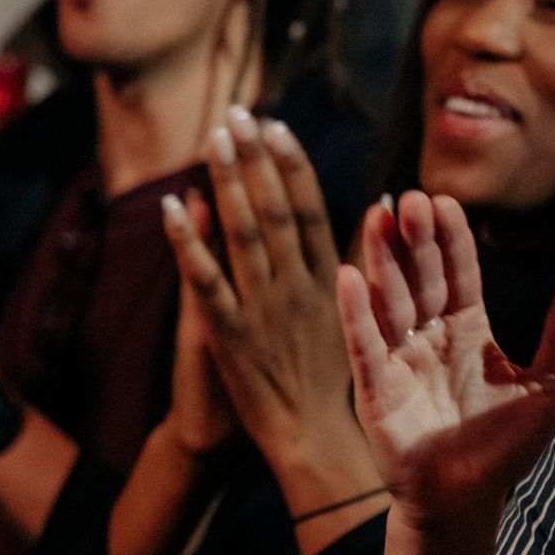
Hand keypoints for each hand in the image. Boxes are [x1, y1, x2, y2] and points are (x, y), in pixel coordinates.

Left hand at [161, 111, 352, 470]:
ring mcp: (264, 310)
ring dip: (227, 182)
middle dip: (255, 159)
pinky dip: (188, 242)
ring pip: (243, 234)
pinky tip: (172, 205)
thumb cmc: (342, 379)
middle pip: (274, 211)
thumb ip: (366, 256)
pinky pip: (205, 282)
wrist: (313, 439)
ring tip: (213, 139)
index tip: (278, 126)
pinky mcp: (230, 336)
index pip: (311, 210)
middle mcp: (298, 287)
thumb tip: (382, 203)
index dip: (292, 165)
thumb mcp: (366, 313)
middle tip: (237, 115)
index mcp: (331, 281)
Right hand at [338, 192, 554, 545]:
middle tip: (410, 197)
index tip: (445, 201)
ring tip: (378, 217)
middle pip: (420, 277)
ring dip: (382, 261)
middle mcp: (429, 337)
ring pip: (389, 301)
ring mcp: (399, 361)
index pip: (459, 274)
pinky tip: (349, 277)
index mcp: (468, 330)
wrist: (467, 502)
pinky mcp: (376, 393)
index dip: (451, 240)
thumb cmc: (505, 445)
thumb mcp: (546, 388)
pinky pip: (365, 348)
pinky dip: (356, 315)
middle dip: (414, 239)